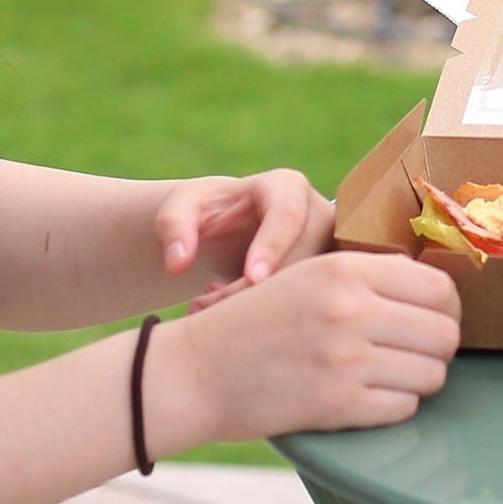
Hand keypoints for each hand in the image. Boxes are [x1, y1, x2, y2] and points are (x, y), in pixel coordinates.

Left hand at [155, 171, 325, 306]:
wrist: (228, 231)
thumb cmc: (207, 213)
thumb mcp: (182, 207)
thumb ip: (172, 225)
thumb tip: (177, 263)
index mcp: (287, 186)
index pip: (288, 215)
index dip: (272, 247)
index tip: (252, 279)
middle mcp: (319, 214)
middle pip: (303, 257)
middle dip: (256, 289)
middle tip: (204, 304)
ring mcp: (330, 247)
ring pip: (311, 286)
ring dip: (263, 307)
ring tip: (213, 302)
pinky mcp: (330, 277)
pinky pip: (313, 303)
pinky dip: (276, 317)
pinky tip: (238, 313)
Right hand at [163, 251, 460, 445]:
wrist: (195, 371)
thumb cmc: (255, 322)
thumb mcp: (308, 275)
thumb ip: (368, 277)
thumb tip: (436, 293)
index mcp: (347, 269)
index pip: (439, 287)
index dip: (447, 310)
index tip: (434, 321)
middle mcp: (351, 308)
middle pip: (444, 333)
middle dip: (437, 349)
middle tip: (415, 355)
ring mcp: (346, 358)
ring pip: (431, 373)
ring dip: (418, 380)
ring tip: (389, 378)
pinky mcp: (337, 405)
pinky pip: (403, 408)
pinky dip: (394, 407)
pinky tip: (367, 398)